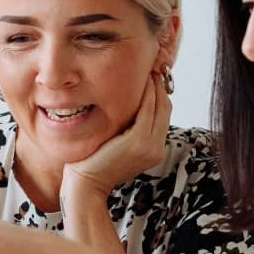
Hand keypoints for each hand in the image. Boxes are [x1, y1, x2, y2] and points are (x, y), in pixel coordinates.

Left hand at [60, 73, 170, 203]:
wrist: (87, 184)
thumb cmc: (96, 165)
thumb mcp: (119, 148)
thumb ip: (130, 132)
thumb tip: (130, 110)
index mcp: (155, 151)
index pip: (163, 116)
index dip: (161, 94)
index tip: (154, 77)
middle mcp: (156, 149)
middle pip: (166, 108)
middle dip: (161, 86)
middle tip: (154, 68)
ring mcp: (149, 146)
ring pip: (159, 107)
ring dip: (155, 86)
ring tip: (148, 70)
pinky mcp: (138, 141)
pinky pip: (146, 110)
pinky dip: (146, 94)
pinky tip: (140, 82)